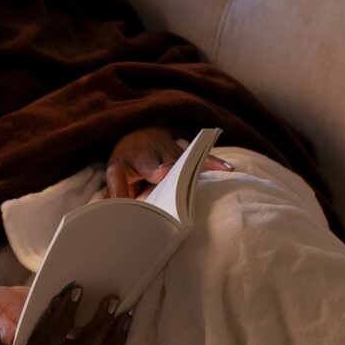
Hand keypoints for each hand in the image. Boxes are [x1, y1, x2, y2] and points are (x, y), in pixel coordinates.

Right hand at [0, 283, 131, 344]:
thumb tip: (9, 336)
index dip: (66, 317)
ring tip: (125, 310)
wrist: (0, 313)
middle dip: (99, 324)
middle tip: (111, 297)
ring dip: (114, 336)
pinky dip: (117, 338)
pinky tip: (126, 316)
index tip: (77, 290)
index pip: (52, 338)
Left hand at [105, 127, 232, 198]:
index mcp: (144, 160)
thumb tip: (119, 212)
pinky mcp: (187, 154)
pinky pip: (202, 158)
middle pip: (175, 165)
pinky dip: (215, 162)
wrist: (140, 132)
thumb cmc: (128, 157)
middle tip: (193, 185)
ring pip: (190, 160)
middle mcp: (162, 154)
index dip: (159, 169)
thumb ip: (116, 189)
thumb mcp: (115, 170)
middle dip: (184, 174)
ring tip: (225, 171)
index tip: (166, 173)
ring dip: (204, 165)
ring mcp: (177, 153)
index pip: (152, 165)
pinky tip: (230, 168)